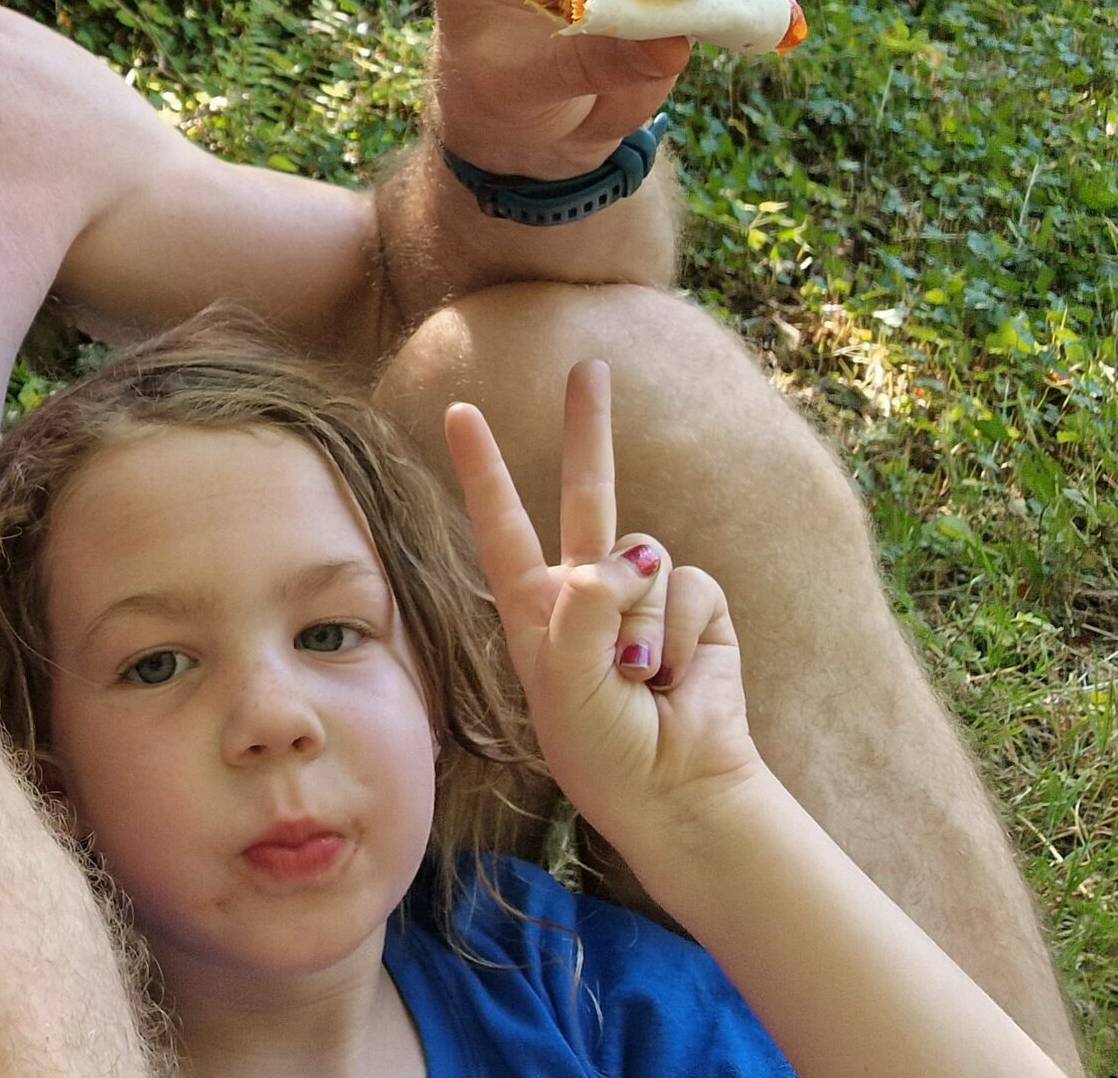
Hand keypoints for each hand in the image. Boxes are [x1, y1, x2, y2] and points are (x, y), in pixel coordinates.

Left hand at [443, 360, 768, 846]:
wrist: (673, 789)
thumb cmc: (603, 748)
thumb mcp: (565, 685)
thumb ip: (584, 612)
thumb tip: (630, 554)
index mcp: (535, 607)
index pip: (501, 523)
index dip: (482, 467)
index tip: (459, 409)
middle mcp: (586, 589)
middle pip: (586, 491)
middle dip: (589, 427)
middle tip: (590, 365)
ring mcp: (643, 594)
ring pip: (642, 556)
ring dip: (641, 623)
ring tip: (639, 678)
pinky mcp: (696, 607)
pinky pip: (688, 585)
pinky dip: (680, 633)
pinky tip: (676, 675)